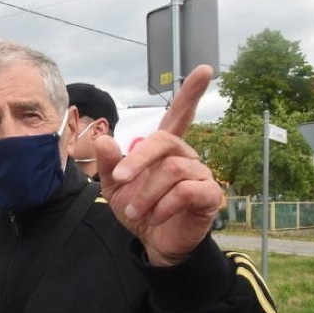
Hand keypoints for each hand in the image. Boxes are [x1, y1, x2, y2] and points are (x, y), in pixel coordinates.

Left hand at [94, 65, 221, 265]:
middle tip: (119, 179)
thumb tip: (104, 139)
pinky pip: (186, 191)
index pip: (179, 115)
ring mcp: (201, 175)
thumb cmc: (138, 209)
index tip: (203, 69)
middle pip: (164, 141)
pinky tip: (155, 216)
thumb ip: (108, 163)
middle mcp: (187, 156)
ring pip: (172, 170)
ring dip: (146, 193)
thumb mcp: (114, 187)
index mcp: (166, 149)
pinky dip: (164, 205)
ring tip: (134, 210)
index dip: (190, 93)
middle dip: (137, 159)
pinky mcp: (209, 196)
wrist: (153, 243)